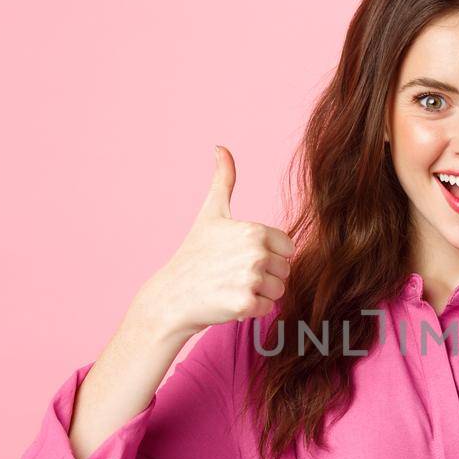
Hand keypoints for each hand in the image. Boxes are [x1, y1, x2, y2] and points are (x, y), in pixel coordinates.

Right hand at [140, 145, 295, 333]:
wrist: (171, 296)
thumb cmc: (193, 255)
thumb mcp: (210, 214)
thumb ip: (223, 181)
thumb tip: (220, 147)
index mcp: (255, 230)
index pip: (287, 248)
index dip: (268, 255)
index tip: (241, 256)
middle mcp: (256, 253)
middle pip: (285, 271)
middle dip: (264, 276)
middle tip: (233, 274)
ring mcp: (250, 279)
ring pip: (278, 291)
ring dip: (259, 294)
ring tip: (230, 287)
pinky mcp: (244, 304)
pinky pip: (267, 309)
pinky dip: (251, 310)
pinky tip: (228, 302)